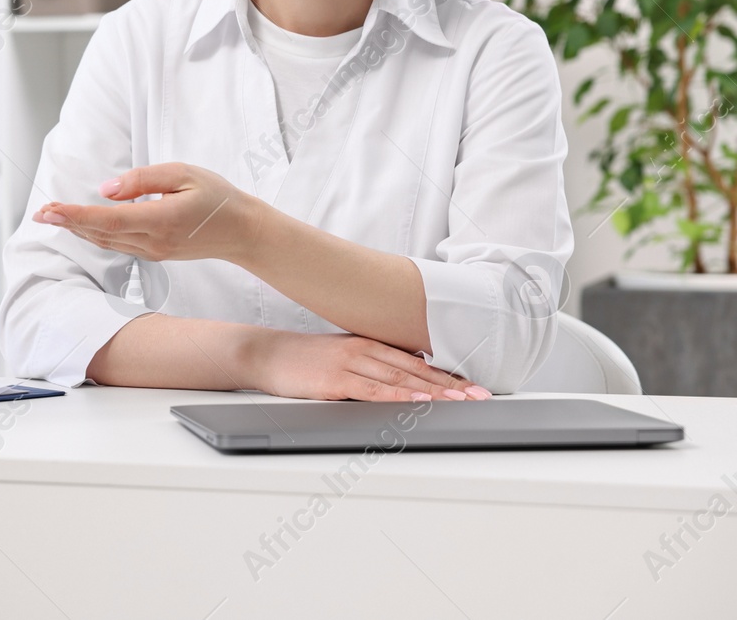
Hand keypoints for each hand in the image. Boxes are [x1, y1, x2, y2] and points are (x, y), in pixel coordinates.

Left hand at [32, 162, 260, 262]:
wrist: (243, 231)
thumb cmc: (217, 197)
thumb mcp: (183, 174)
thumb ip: (142, 180)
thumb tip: (105, 190)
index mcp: (160, 221)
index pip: (107, 219)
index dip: (75, 214)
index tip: (49, 209)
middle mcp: (153, 242)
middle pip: (100, 233)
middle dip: (67, 221)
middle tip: (39, 212)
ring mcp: (154, 252)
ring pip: (106, 241)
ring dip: (78, 229)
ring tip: (53, 216)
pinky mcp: (155, 253)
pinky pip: (118, 245)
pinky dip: (96, 234)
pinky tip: (82, 225)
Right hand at [244, 330, 490, 401]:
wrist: (266, 353)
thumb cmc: (303, 358)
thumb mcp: (342, 354)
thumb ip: (371, 364)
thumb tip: (402, 378)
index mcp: (368, 344)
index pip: (416, 362)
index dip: (447, 375)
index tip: (473, 386)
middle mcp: (364, 351)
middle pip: (416, 370)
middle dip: (451, 385)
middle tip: (479, 395)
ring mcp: (350, 364)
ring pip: (400, 379)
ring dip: (433, 391)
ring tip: (460, 401)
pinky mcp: (335, 380)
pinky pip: (373, 390)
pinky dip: (398, 396)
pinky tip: (417, 401)